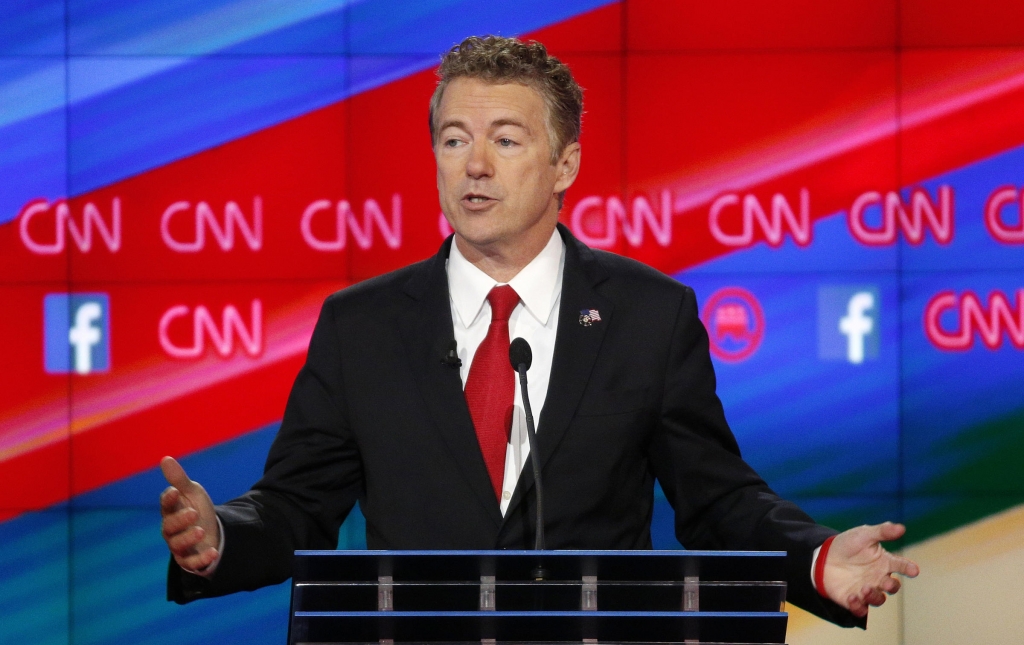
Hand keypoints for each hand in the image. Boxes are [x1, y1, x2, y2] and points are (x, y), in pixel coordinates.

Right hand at [159, 456, 220, 572]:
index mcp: (171, 511)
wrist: (211, 531)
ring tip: (201, 530)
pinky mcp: (190, 560)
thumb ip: (179, 479)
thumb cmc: (197, 509)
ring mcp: (179, 546)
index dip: (169, 499)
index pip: (166, 505)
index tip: (175, 491)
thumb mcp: (192, 493)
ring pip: (177, 545)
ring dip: (188, 538)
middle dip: (180, 520)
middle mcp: (171, 530)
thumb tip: (165, 458)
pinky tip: (214, 552)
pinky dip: (202, 559)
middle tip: (194, 513)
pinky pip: (192, 563)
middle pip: (169, 527)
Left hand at [823, 521, 919, 616]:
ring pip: (878, 599)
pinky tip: (852, 597)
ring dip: (874, 596)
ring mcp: (867, 590)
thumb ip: (882, 532)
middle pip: (892, 586)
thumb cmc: (847, 544)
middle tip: (885, 583)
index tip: (914, 570)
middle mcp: (879, 578)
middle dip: (891, 586)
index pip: (901, 565)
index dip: (908, 568)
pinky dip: (858, 606)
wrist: (823, 556)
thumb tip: (901, 528)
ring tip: (865, 589)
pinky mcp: (853, 599)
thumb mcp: (863, 535)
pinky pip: (860, 608)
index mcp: (884, 562)